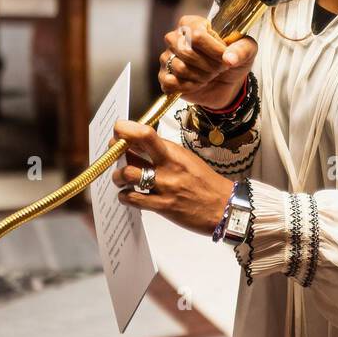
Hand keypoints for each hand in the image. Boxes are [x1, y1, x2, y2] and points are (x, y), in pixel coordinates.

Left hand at [111, 120, 235, 234]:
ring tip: (121, 178)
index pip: (146, 133)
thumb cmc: (205, 183)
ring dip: (118, 176)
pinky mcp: (163, 206)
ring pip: (128, 174)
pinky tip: (128, 195)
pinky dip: (124, 196)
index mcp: (175, 152)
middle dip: (117, 146)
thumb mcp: (186, 160)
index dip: (126, 129)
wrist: (224, 206)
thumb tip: (137, 148)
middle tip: (112, 150)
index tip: (119, 130)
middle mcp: (169, 166)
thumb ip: (163, 154)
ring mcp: (165, 186)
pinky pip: (133, 199)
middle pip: (136, 145)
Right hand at [158, 14, 256, 110]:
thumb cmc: (232, 60)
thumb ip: (242, 49)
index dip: (214, 50)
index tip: (225, 57)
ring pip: (180, 68)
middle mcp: (176, 37)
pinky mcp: (165, 76)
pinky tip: (197, 84)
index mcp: (193, 24)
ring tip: (210, 75)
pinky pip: (170, 82)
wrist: (227, 83)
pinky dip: (188, 87)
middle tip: (219, 68)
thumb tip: (229, 58)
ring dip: (201, 77)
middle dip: (208, 65)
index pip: (197, 35)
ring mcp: (168, 57)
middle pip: (187, 51)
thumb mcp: (247, 50)